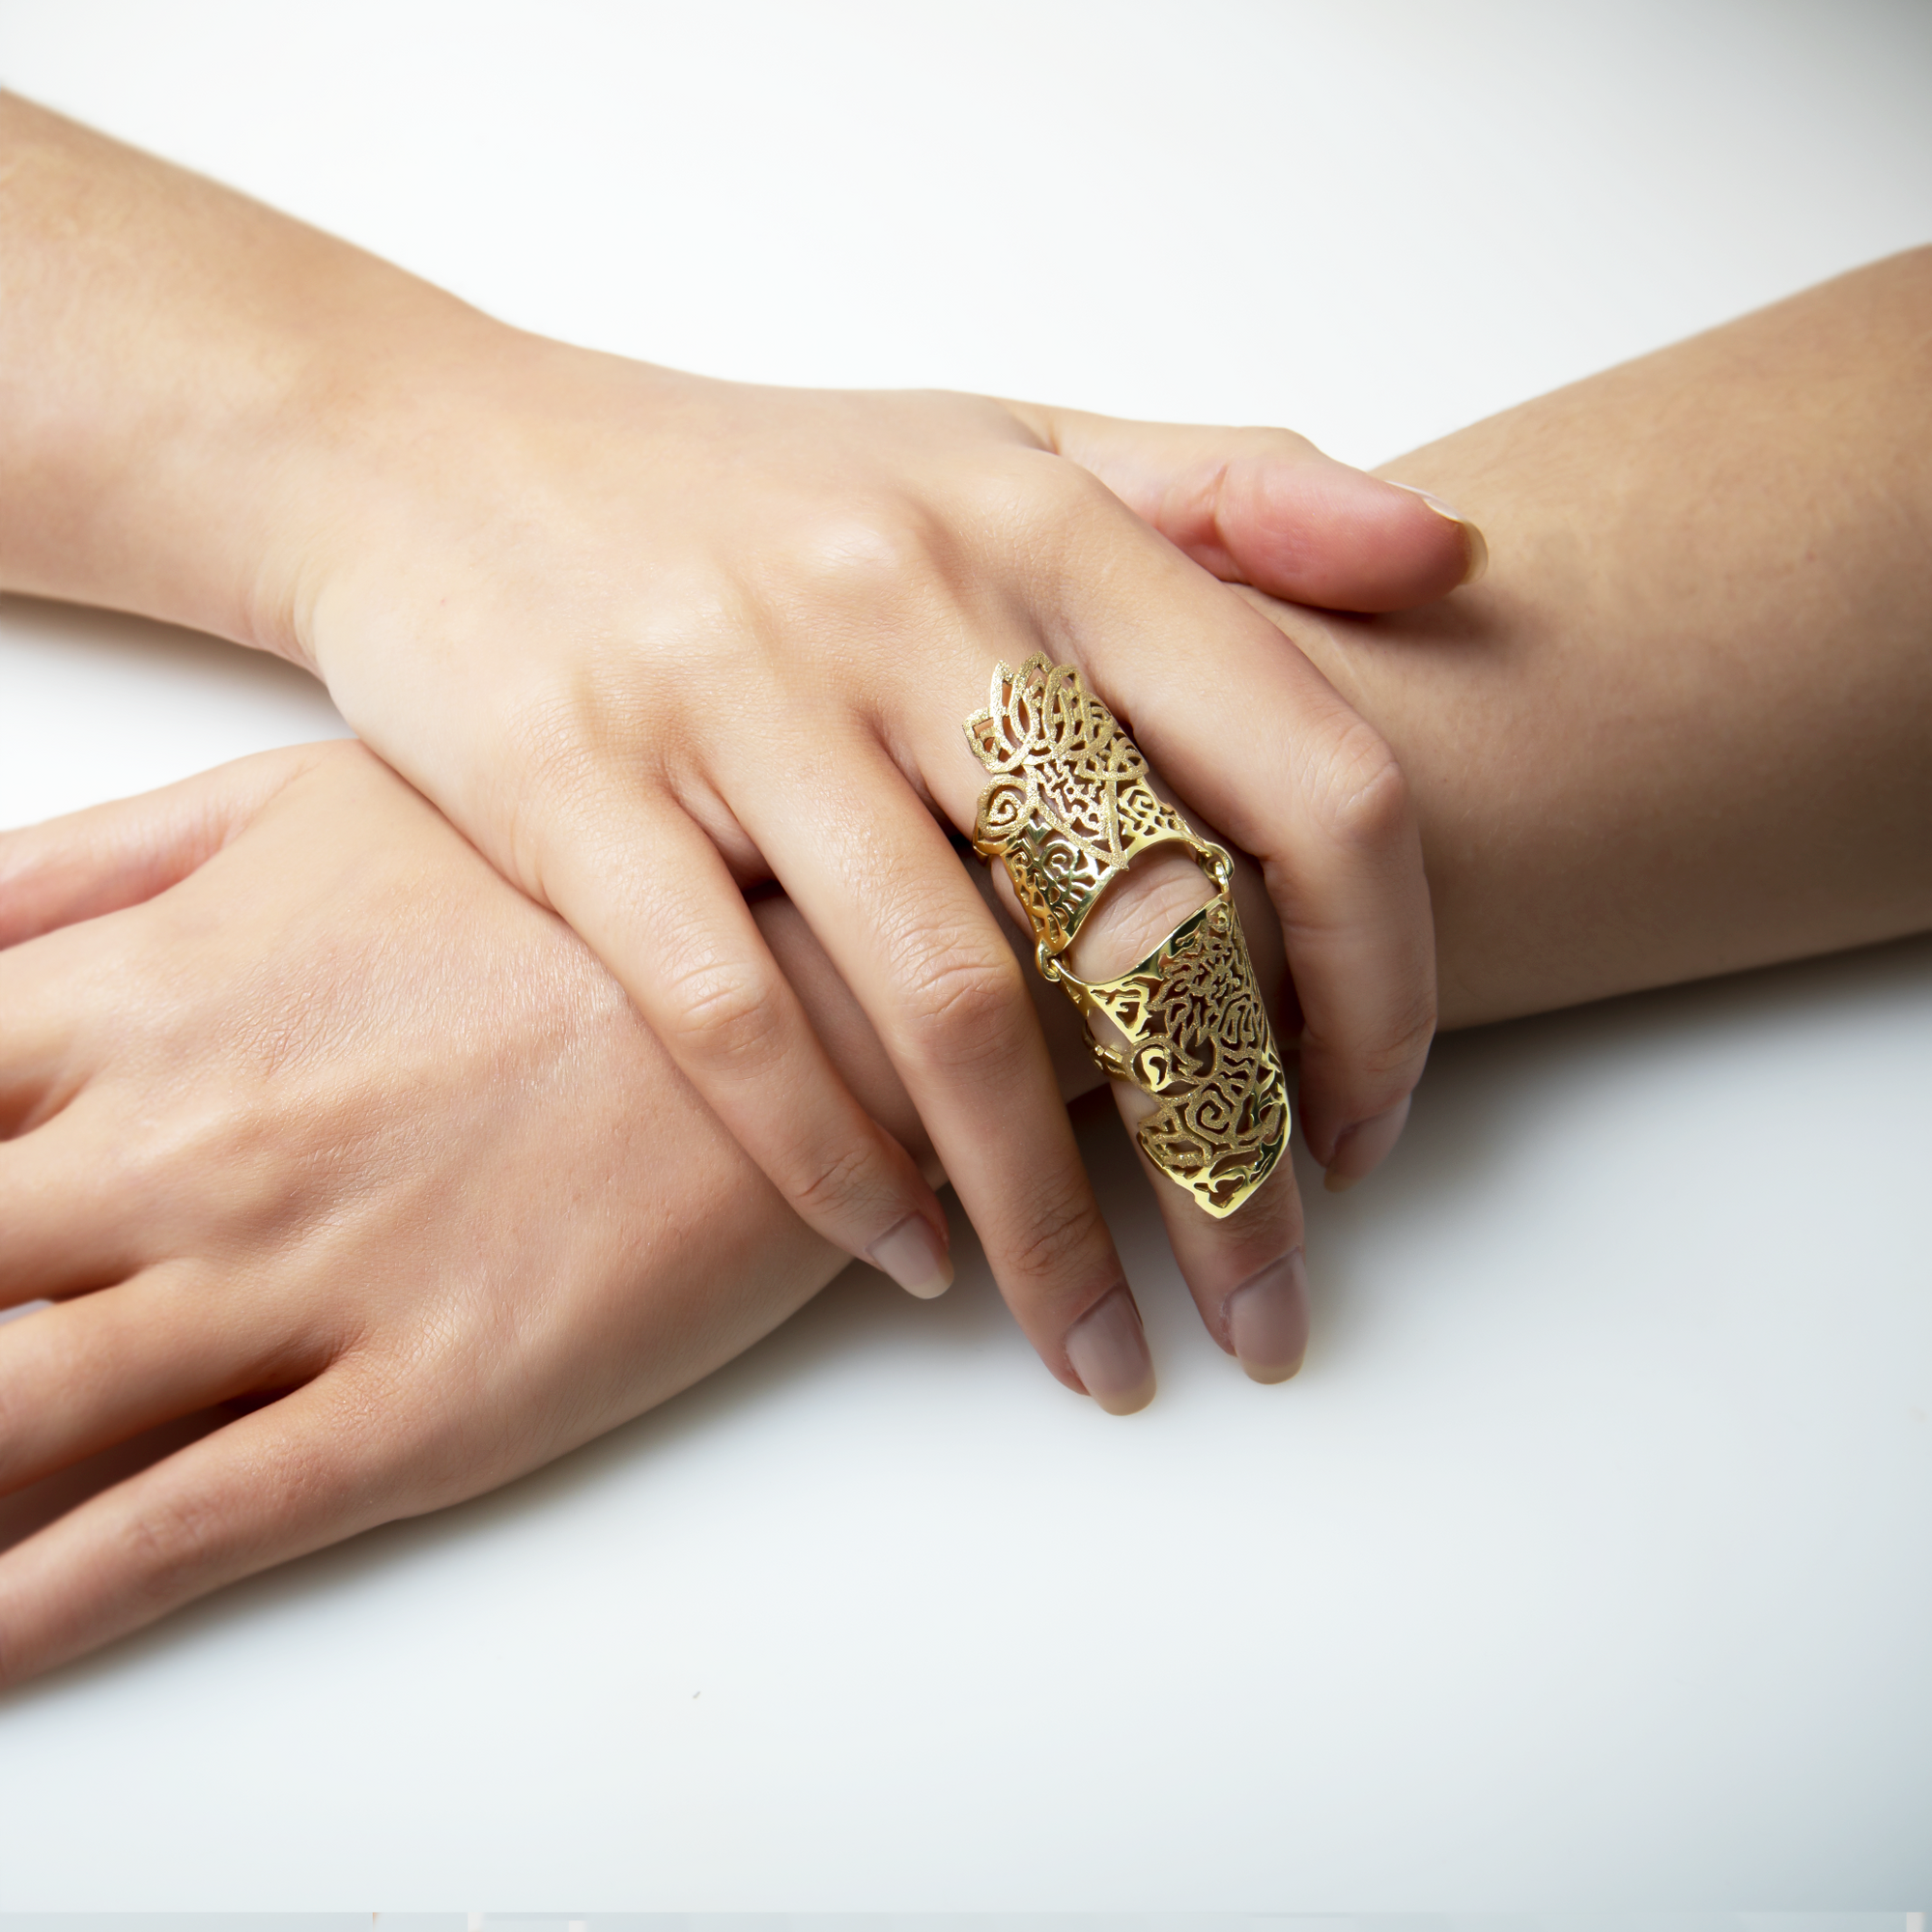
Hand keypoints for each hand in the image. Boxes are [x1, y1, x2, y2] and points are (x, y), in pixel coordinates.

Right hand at [0, 95, 1471, 1408]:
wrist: (433, 453)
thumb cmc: (758, 484)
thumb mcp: (1003, 443)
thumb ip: (1232, 492)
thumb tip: (1452, 553)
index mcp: (1049, 530)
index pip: (1313, 781)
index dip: (1381, 985)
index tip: (1364, 1129)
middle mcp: (911, 606)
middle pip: (1146, 935)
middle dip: (1232, 1167)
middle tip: (1272, 1318)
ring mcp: (735, 699)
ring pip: (948, 1014)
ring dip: (1046, 1224)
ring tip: (1100, 1350)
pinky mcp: (575, 789)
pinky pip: (735, 1025)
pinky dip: (835, 1172)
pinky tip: (906, 1260)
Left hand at [0, 741, 870, 1683]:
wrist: (814, 984)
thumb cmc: (570, 883)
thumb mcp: (319, 803)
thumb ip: (100, 869)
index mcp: (152, 997)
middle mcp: (188, 1147)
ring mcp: (300, 1285)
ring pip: (3, 1418)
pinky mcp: (426, 1402)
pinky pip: (183, 1531)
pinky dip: (37, 1613)